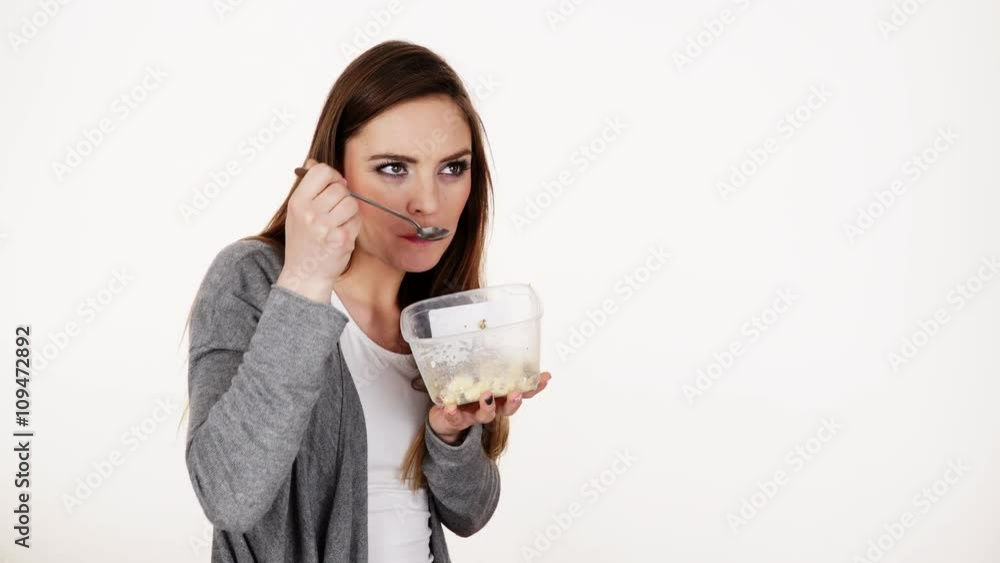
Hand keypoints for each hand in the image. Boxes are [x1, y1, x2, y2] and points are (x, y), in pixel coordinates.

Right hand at [275, 158, 361, 302]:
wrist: (305, 275)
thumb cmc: (303, 242)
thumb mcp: (297, 212)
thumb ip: (307, 188)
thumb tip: (314, 162)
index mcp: (297, 202)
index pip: (321, 172)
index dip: (333, 176)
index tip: (334, 185)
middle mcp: (309, 213)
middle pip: (340, 188)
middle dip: (343, 197)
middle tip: (335, 211)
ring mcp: (325, 227)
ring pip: (351, 203)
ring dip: (350, 212)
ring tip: (338, 223)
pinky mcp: (341, 239)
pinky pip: (357, 220)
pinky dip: (353, 226)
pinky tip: (342, 235)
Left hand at [428, 372, 551, 444]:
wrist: (444, 416)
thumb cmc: (465, 392)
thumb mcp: (479, 374)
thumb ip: (488, 362)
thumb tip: (499, 337)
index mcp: (499, 396)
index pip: (521, 393)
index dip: (533, 387)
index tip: (545, 378)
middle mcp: (491, 407)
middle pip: (507, 408)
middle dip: (514, 401)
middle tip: (516, 393)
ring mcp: (474, 414)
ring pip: (486, 415)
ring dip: (488, 406)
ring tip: (486, 396)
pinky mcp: (456, 419)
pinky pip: (455, 418)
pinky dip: (453, 413)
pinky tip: (450, 407)